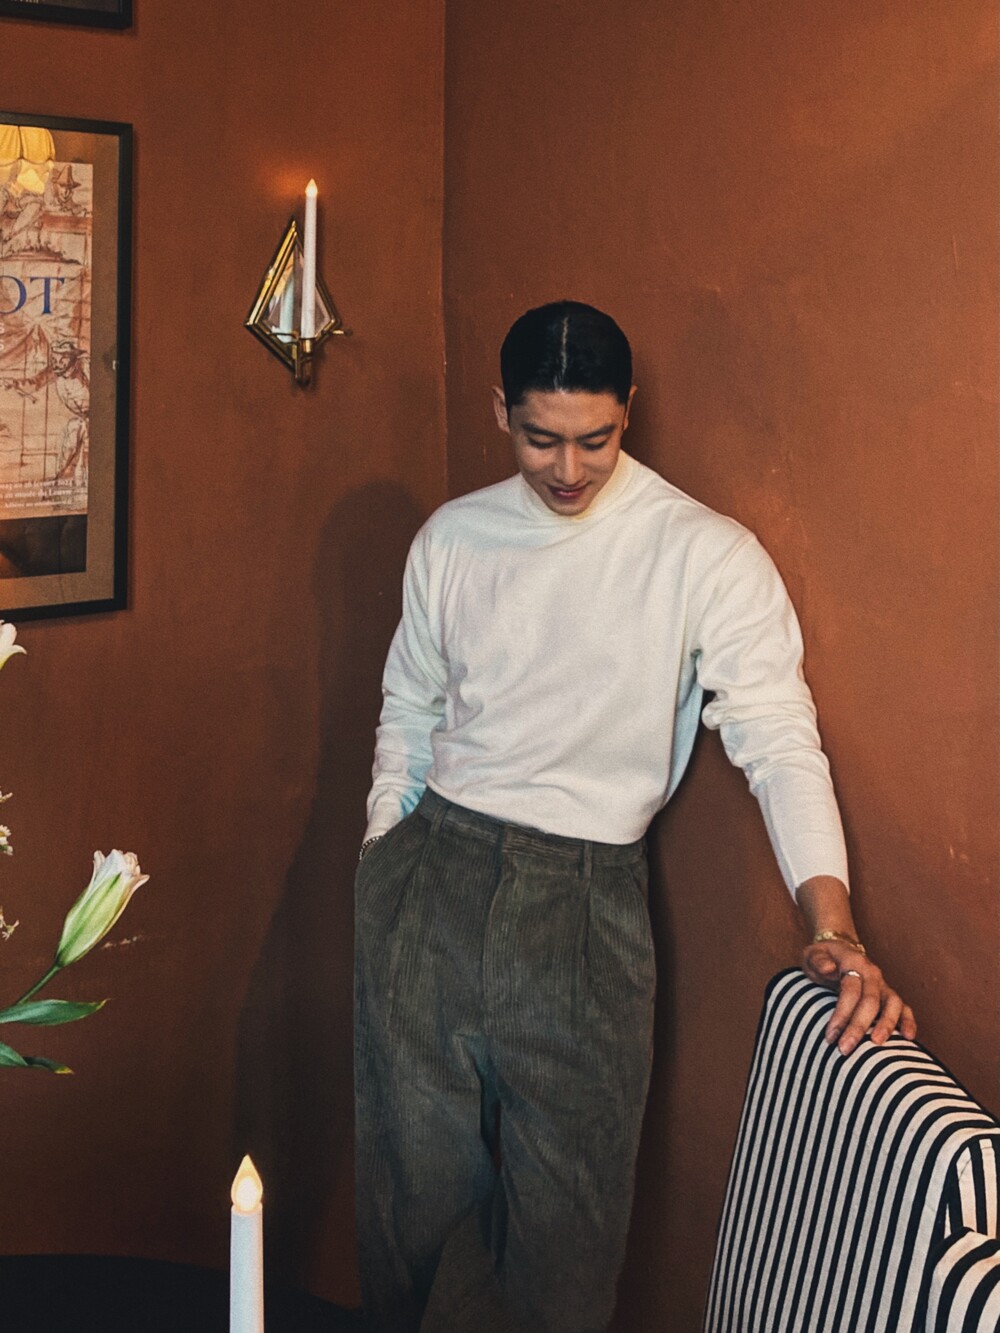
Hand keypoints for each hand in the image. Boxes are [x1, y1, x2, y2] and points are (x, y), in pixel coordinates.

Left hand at [802, 939, 916, 1055]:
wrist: (837, 951)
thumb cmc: (822, 957)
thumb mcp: (813, 954)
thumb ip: (819, 961)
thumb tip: (829, 968)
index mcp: (853, 963)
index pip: (850, 990)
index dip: (841, 1014)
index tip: (830, 1037)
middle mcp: (872, 973)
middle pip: (870, 1001)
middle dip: (858, 1027)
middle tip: (845, 1049)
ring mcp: (883, 984)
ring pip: (892, 1004)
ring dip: (886, 1025)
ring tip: (876, 1043)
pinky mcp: (889, 995)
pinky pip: (904, 1007)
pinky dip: (908, 1021)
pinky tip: (908, 1038)